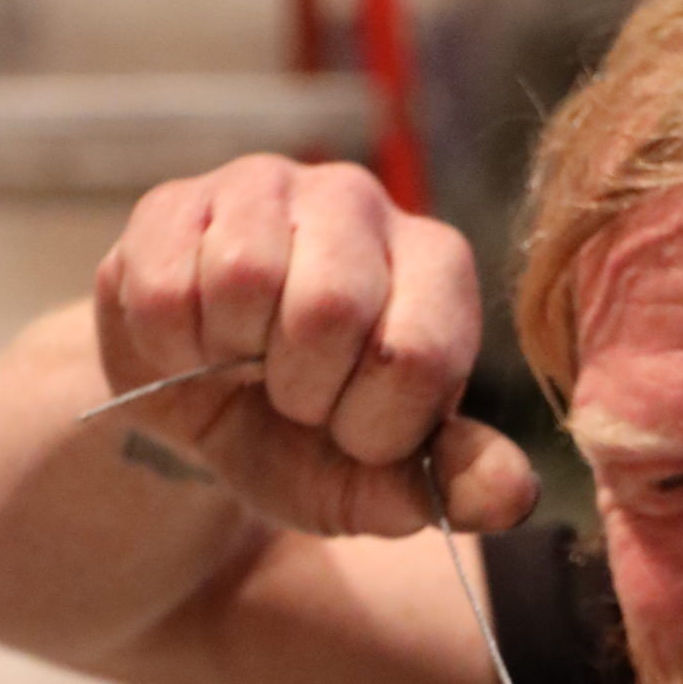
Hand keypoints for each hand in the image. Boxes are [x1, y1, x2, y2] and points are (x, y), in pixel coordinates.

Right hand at [92, 155, 538, 538]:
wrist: (196, 410)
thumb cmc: (305, 439)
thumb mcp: (380, 482)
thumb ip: (452, 485)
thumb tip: (515, 496)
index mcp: (437, 267)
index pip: (415, 353)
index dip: (372, 425)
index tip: (352, 433)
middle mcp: (362, 203)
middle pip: (330, 306)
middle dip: (301, 391)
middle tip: (292, 398)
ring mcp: (266, 187)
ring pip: (244, 276)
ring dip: (233, 358)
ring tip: (242, 362)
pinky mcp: (175, 201)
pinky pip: (167, 286)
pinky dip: (172, 349)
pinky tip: (192, 345)